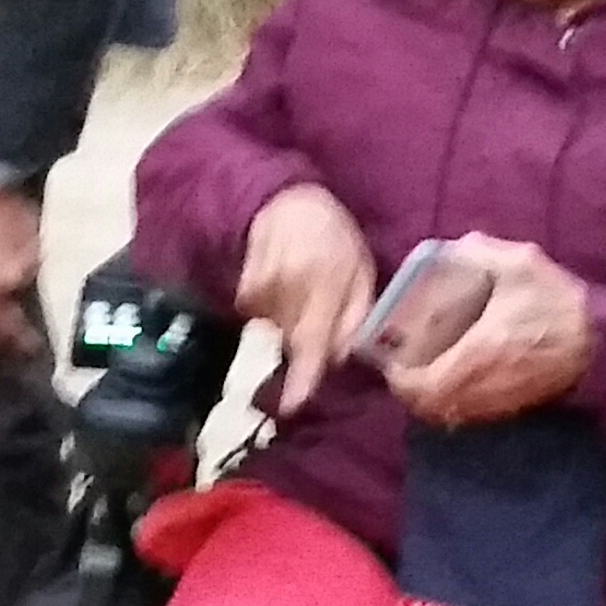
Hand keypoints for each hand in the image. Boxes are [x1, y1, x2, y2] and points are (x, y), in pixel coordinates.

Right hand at [235, 184, 375, 415]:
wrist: (287, 201)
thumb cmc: (334, 238)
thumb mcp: (361, 271)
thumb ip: (355, 315)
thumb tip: (340, 357)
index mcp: (330, 282)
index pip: (315, 337)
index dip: (304, 374)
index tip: (292, 404)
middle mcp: (293, 286)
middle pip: (294, 340)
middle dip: (305, 344)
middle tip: (315, 310)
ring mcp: (265, 285)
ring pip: (274, 330)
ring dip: (288, 322)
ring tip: (300, 290)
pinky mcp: (245, 285)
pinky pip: (255, 315)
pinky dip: (268, 310)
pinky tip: (280, 285)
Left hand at [386, 234, 596, 427]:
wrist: (602, 343)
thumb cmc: (558, 301)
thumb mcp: (521, 263)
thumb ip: (480, 252)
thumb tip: (449, 248)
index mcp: (480, 350)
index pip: (426, 383)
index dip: (401, 379)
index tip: (391, 362)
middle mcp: (485, 383)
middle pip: (432, 405)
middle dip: (411, 390)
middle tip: (402, 366)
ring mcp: (500, 400)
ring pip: (450, 414)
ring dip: (431, 399)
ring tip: (423, 372)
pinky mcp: (513, 406)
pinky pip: (471, 414)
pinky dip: (454, 403)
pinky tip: (454, 378)